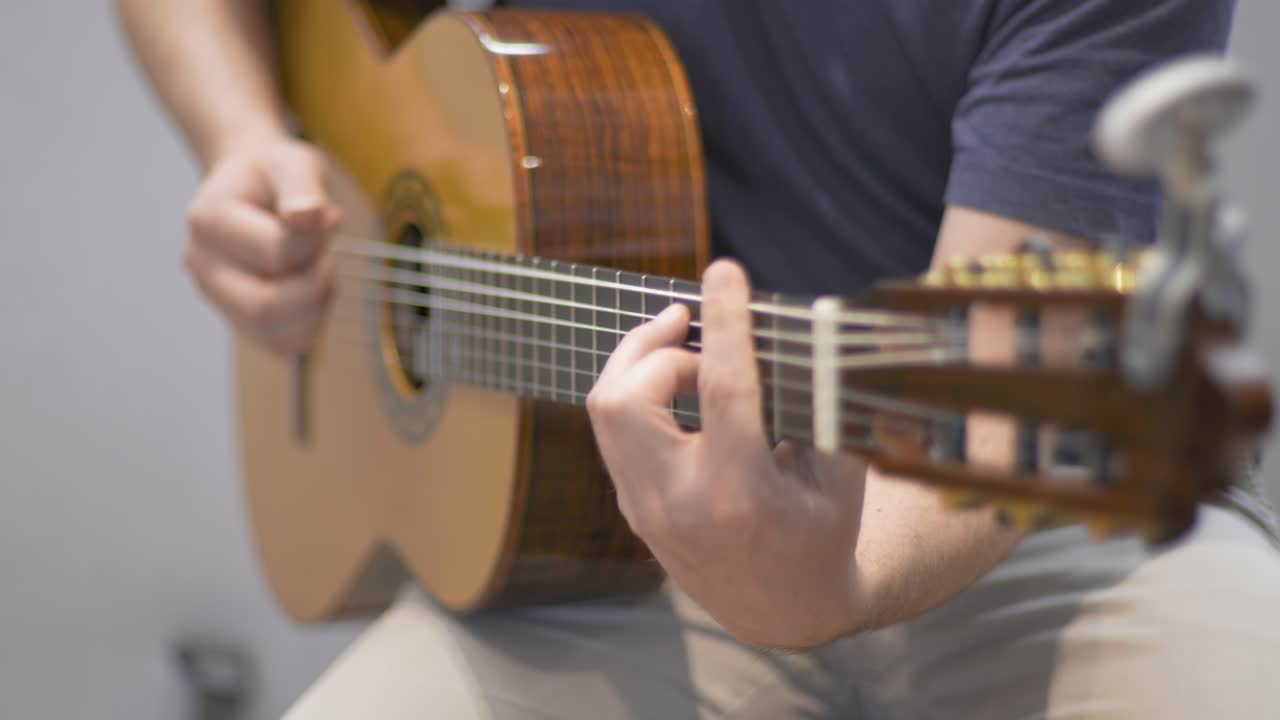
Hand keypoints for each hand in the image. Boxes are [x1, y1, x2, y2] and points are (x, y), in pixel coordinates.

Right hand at [184, 136, 340, 355]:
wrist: (254, 186)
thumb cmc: (274, 174)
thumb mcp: (293, 161)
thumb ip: (302, 184)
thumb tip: (306, 217)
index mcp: (208, 221)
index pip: (276, 252)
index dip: (316, 239)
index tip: (323, 216)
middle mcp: (202, 266)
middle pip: (263, 309)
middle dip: (315, 286)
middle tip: (326, 255)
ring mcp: (217, 299)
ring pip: (275, 337)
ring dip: (317, 307)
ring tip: (318, 270)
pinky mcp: (239, 320)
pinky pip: (283, 346)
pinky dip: (312, 324)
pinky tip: (313, 290)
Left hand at [587, 260, 867, 648]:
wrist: (784, 614)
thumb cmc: (824, 535)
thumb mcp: (841, 473)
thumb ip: (817, 404)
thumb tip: (796, 329)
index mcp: (743, 495)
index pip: (722, 388)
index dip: (726, 320)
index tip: (724, 270)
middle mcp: (680, 503)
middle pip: (627, 396)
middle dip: (658, 346)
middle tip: (696, 326)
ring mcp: (646, 510)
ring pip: (605, 410)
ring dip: (637, 362)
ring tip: (682, 343)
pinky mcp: (632, 508)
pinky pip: (613, 432)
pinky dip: (637, 392)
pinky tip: (672, 381)